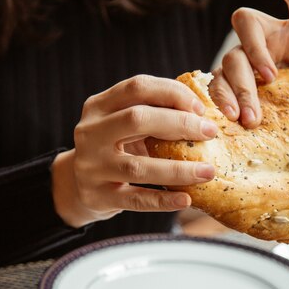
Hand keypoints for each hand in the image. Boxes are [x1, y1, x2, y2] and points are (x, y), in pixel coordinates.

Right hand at [51, 75, 217, 227]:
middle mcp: (90, 132)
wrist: (79, 185)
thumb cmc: (115, 147)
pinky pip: (136, 199)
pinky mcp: (97, 196)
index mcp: (98, 106)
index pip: (137, 87)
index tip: (200, 108)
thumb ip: (154, 112)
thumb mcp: (124, 124)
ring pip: (138, 166)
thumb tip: (204, 110)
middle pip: (136, 119)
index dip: (172, 93)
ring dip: (178, 168)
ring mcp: (91, 166)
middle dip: (179, 123)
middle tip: (209, 132)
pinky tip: (186, 199)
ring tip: (208, 171)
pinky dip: (163, 200)